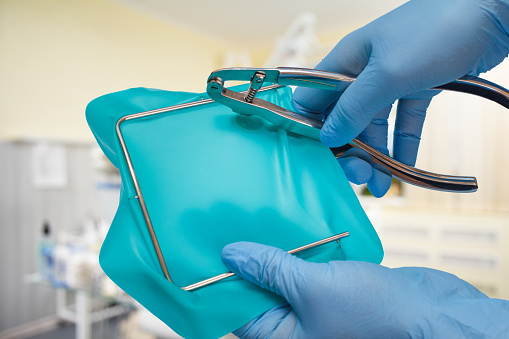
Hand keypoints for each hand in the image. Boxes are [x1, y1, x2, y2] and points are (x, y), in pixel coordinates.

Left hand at [222, 242, 508, 337]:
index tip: (207, 249)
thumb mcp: (312, 288)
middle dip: (247, 261)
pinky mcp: (335, 292)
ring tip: (257, 220)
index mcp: (281, 337)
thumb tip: (231, 256)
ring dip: (275, 252)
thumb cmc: (375, 314)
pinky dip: (301, 252)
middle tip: (232, 226)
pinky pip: (308, 271)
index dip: (221, 280)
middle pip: (259, 291)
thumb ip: (271, 270)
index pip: (237, 309)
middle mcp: (296, 327)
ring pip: (284, 277)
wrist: (433, 316)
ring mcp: (316, 309)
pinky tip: (292, 228)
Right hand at [293, 0, 508, 196]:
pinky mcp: (417, 86)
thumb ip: (355, 108)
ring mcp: (391, 80)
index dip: (312, 128)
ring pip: (374, 124)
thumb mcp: (388, 74)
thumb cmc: (436, 29)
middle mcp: (363, 72)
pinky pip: (403, 122)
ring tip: (380, 184)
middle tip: (359, 174)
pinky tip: (402, 168)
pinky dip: (402, 144)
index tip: (321, 157)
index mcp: (345, 60)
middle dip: (348, 149)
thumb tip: (328, 137)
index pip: (313, 99)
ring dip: (375, 154)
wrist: (492, 11)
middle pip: (344, 118)